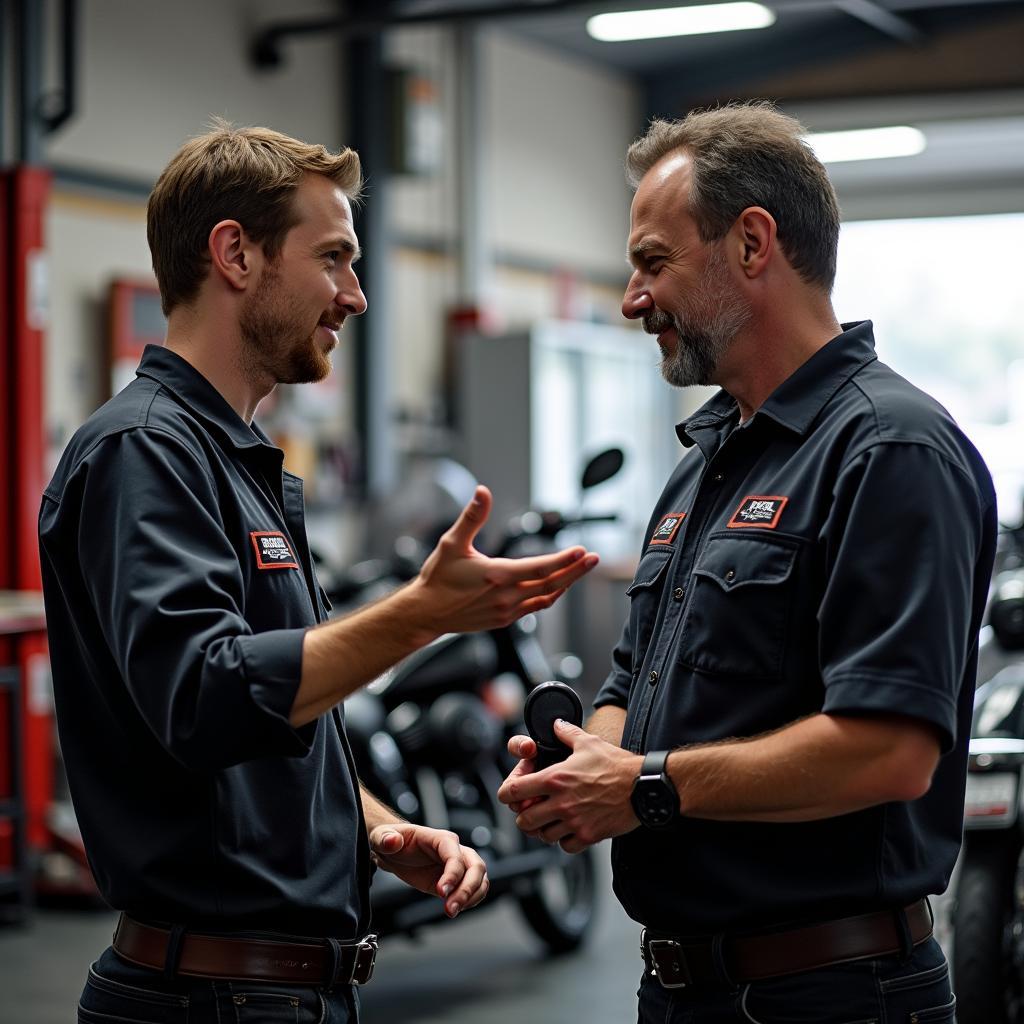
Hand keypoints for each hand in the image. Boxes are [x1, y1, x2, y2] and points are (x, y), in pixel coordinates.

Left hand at [368, 822, 487, 917]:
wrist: (394, 851)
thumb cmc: (391, 841)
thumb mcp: (382, 837)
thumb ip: (386, 838)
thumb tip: (393, 841)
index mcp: (440, 838)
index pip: (455, 855)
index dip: (452, 873)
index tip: (441, 892)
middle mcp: (455, 850)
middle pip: (476, 866)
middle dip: (468, 889)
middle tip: (451, 908)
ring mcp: (458, 866)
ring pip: (480, 879)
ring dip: (471, 898)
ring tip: (452, 911)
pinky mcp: (456, 881)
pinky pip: (474, 889)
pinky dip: (470, 901)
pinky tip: (454, 908)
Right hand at [411, 486, 598, 634]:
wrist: (426, 612)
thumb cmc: (437, 578)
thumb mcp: (452, 542)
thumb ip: (471, 517)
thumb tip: (482, 492)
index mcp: (497, 575)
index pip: (540, 568)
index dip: (563, 560)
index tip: (581, 551)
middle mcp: (506, 596)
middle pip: (551, 584)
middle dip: (574, 570)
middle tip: (593, 559)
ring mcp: (507, 611)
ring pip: (546, 597)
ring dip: (565, 583)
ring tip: (580, 570)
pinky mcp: (504, 620)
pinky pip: (534, 608)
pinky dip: (549, 596)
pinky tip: (556, 587)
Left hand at [498, 720, 642, 853]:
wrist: (643, 786)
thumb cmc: (617, 765)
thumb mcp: (589, 742)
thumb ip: (566, 733)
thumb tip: (556, 724)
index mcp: (556, 778)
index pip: (515, 791)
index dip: (507, 793)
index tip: (511, 794)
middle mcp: (561, 802)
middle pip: (524, 820)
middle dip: (525, 816)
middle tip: (532, 810)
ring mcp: (574, 821)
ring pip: (543, 836)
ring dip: (544, 829)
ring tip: (551, 819)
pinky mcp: (588, 836)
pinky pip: (565, 846)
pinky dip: (564, 840)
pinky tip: (569, 829)